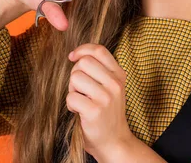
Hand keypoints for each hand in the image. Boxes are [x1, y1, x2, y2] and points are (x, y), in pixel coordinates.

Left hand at [66, 43, 132, 159]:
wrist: (114, 141)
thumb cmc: (107, 112)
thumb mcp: (111, 87)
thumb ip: (100, 70)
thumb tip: (75, 55)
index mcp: (119, 74)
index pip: (99, 50)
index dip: (82, 50)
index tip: (73, 57)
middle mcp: (115, 83)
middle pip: (84, 63)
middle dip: (75, 74)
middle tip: (79, 88)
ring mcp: (106, 97)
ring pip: (75, 78)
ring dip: (72, 90)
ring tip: (81, 100)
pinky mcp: (94, 111)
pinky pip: (71, 97)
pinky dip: (71, 105)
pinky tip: (80, 112)